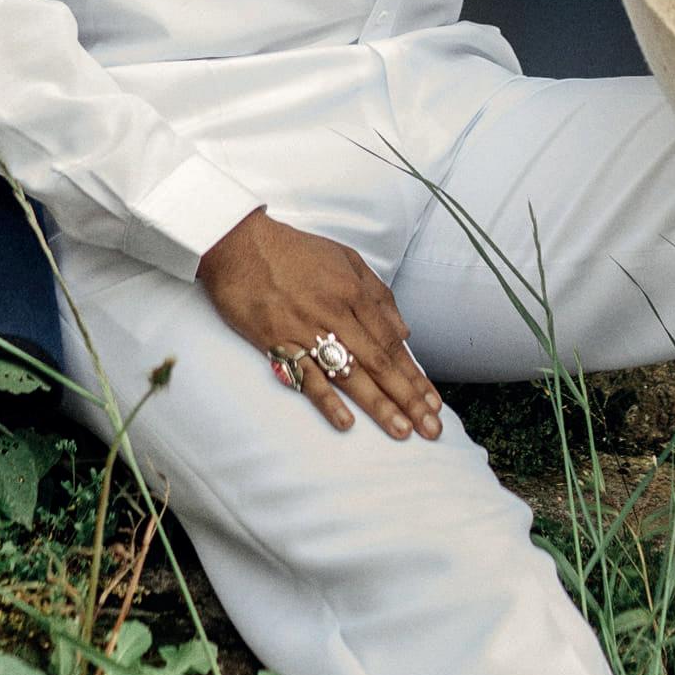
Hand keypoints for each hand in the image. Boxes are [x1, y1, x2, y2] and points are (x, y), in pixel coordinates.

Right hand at [197, 208, 443, 440]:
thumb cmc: (296, 251)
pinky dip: (326, 399)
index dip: (414, 374)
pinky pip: (305, 375)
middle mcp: (336, 313)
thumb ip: (378, 294)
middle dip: (408, 397)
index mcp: (354, 292)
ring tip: (402, 430)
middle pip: (379, 361)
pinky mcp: (277, 341)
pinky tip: (346, 422)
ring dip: (378, 404)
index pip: (391, 342)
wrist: (241, 244)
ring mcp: (306, 329)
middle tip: (431, 428)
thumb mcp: (346, 259)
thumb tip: (404, 331)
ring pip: (350, 372)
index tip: (433, 402)